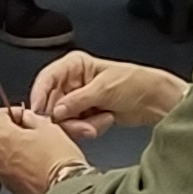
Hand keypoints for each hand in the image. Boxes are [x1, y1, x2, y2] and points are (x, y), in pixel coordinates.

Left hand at [0, 105, 85, 193]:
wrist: (62, 188)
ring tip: (32, 147)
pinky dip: (15, 163)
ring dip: (11, 148)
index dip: (12, 111)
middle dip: (8, 130)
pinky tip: (33, 163)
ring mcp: (0, 172)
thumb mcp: (48, 127)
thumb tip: (27, 118)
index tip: (24, 114)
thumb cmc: (57, 159)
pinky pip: (6, 169)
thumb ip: (32, 119)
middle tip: (27, 130)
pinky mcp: (8, 186)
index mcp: (4, 136)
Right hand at [30, 50, 185, 135]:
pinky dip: (88, 128)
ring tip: (100, 120)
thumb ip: (76, 100)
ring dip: (80, 125)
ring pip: (62, 119)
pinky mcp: (83, 115)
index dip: (40, 95)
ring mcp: (77, 100)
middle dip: (66, 118)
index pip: (47, 78)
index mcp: (75, 65)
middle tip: (80, 123)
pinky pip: (75, 127)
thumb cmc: (134, 83)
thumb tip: (55, 111)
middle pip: (51, 104)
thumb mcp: (104, 89)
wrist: (153, 100)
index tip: (39, 113)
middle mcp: (72, 82)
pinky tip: (104, 121)